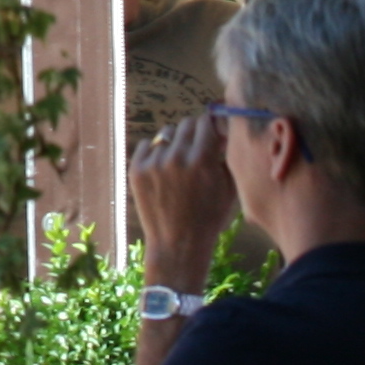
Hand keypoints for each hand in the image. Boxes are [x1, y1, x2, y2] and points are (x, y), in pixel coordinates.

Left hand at [132, 111, 243, 274]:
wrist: (178, 243)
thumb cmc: (209, 217)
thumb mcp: (228, 188)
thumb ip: (225, 157)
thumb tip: (222, 132)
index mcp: (202, 160)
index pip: (205, 122)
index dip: (210, 125)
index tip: (212, 132)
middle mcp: (176, 157)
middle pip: (186, 124)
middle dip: (194, 132)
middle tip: (197, 146)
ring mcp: (153, 162)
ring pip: (166, 133)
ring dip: (175, 142)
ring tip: (179, 160)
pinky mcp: (136, 169)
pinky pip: (146, 145)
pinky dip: (155, 151)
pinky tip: (163, 167)